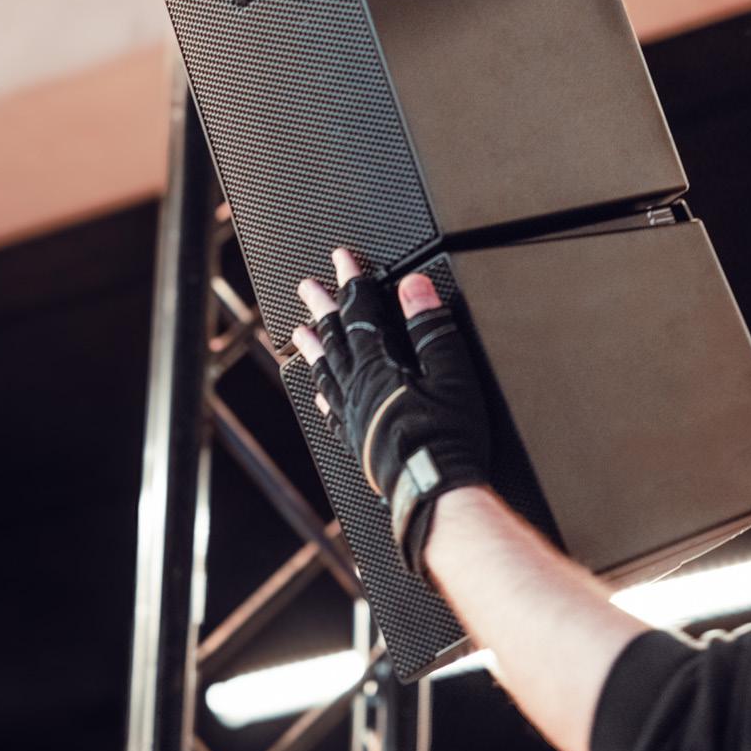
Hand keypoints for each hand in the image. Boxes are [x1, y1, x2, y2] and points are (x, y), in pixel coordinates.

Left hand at [292, 249, 491, 577]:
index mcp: (380, 367)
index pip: (361, 312)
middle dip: (322, 308)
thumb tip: (414, 287)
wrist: (434, 492)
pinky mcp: (358, 442)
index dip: (352, 281)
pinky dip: (323, 395)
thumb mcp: (451, 372)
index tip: (342, 258)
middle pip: (334, 338)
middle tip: (306, 287)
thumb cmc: (446, 438)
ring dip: (314, 348)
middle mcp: (360, 389)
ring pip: (327, 372)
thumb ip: (430, 326)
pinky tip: (320, 393)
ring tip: (299, 333)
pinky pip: (332, 411)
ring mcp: (355, 417)